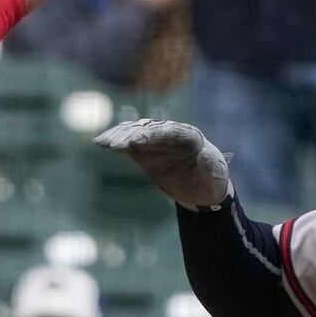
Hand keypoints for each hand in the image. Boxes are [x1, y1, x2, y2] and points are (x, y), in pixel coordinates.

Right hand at [94, 118, 230, 208]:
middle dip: (131, 135)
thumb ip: (210, 165)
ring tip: (102, 143)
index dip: (153, 135)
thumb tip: (205, 155)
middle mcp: (171, 133)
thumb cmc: (212, 179)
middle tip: (113, 144)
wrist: (202, 186)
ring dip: (119, 136)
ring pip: (135, 133)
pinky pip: (128, 143)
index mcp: (190, 137)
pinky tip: (100, 143)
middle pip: (148, 130)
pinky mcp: (145, 151)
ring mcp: (157, 141)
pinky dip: (115, 142)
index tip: (136, 141)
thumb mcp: (215, 175)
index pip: (170, 132)